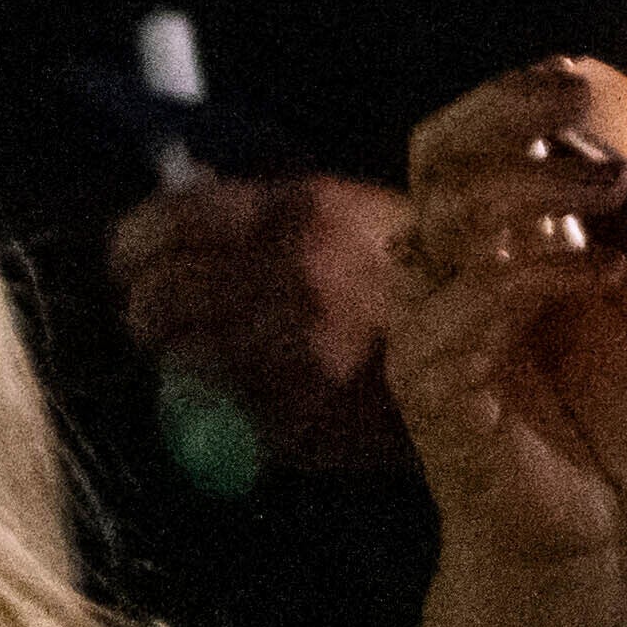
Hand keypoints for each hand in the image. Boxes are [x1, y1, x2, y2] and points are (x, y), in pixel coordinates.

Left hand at [111, 170, 420, 474]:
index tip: (128, 263)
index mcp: (298, 211)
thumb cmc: (412, 275)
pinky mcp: (299, 414)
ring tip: (210, 361)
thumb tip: (172, 215)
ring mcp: (293, 349)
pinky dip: (221, 411)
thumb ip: (263, 217)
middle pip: (157, 297)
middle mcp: (288, 274)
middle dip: (150, 312)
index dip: (132, 246)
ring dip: (182, 364)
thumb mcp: (345, 216)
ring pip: (178, 361)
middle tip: (165, 321)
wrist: (498, 350)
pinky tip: (253, 397)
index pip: (165, 223)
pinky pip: (220, 415)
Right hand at [385, 58, 626, 579]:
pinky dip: (531, 274)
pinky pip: (458, 308)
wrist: (599, 538)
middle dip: (508, 112)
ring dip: (532, 189)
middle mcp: (457, 269)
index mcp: (508, 239)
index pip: (484, 135)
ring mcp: (435, 325)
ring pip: (444, 217)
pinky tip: (595, 274)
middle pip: (439, 152)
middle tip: (580, 103)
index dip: (534, 96)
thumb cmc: (614, 426)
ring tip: (613, 194)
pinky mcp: (430, 385)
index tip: (605, 84)